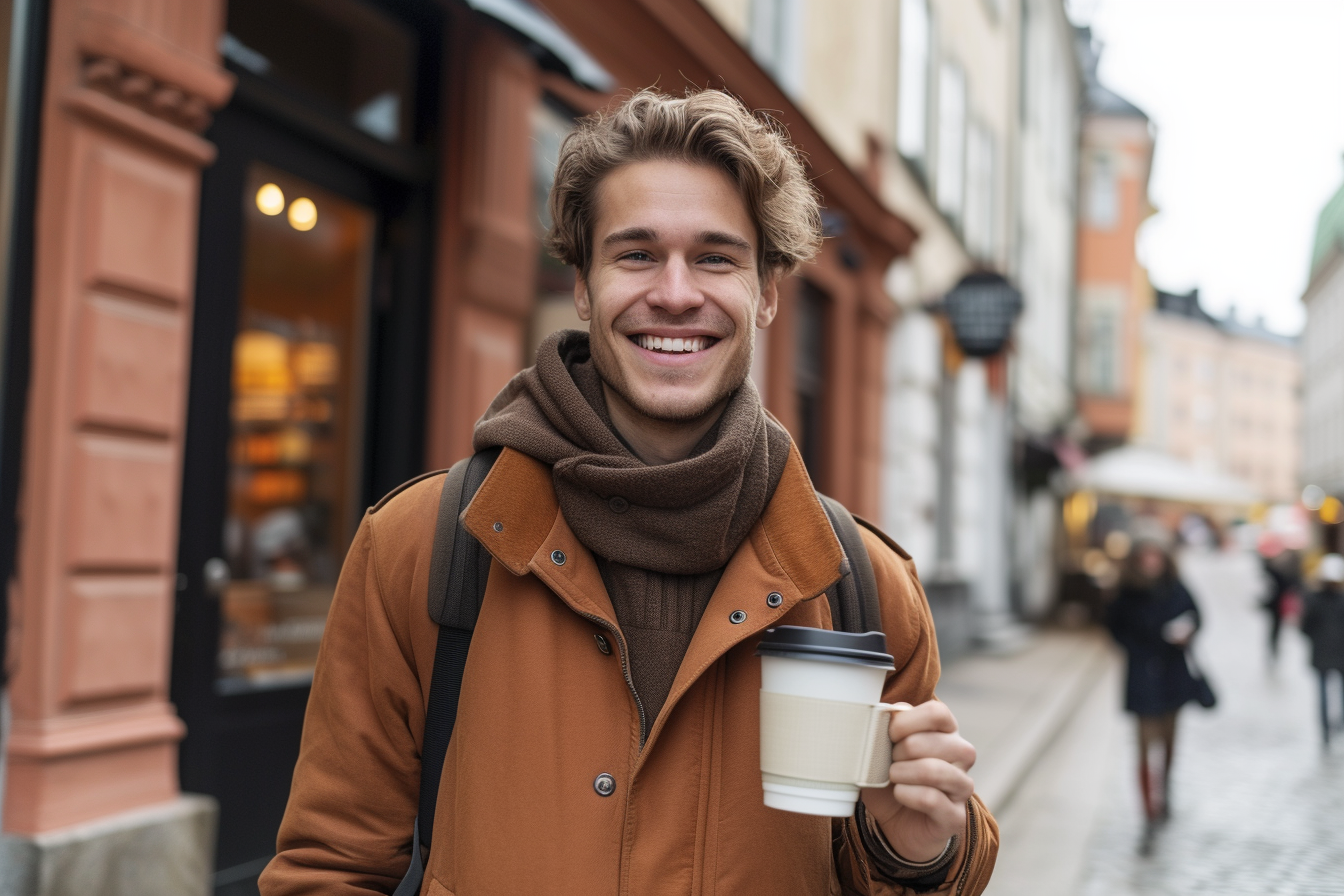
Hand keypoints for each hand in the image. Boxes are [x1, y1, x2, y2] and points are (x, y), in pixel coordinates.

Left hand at [859, 701, 975, 862]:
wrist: (894, 823)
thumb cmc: (891, 778)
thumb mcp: (883, 749)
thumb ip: (886, 727)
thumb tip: (885, 712)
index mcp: (946, 732)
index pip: (937, 712)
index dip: (907, 721)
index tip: (889, 733)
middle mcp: (961, 756)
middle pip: (937, 740)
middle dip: (902, 750)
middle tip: (890, 760)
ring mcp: (962, 787)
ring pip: (937, 770)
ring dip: (905, 772)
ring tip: (892, 776)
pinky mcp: (956, 816)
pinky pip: (931, 799)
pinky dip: (907, 794)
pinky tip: (899, 793)